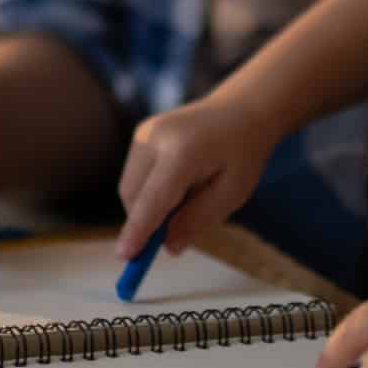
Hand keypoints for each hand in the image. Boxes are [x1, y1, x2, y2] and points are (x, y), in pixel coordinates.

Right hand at [114, 93, 277, 262]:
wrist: (240, 110)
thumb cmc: (241, 153)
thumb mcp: (233, 193)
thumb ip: (198, 220)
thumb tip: (166, 246)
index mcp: (184, 152)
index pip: (153, 198)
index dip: (138, 230)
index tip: (125, 256)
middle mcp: (156, 137)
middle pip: (134, 196)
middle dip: (145, 222)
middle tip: (172, 235)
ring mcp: (144, 133)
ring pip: (129, 188)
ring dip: (147, 206)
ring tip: (186, 196)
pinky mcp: (140, 135)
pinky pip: (134, 176)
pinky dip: (147, 191)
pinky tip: (177, 183)